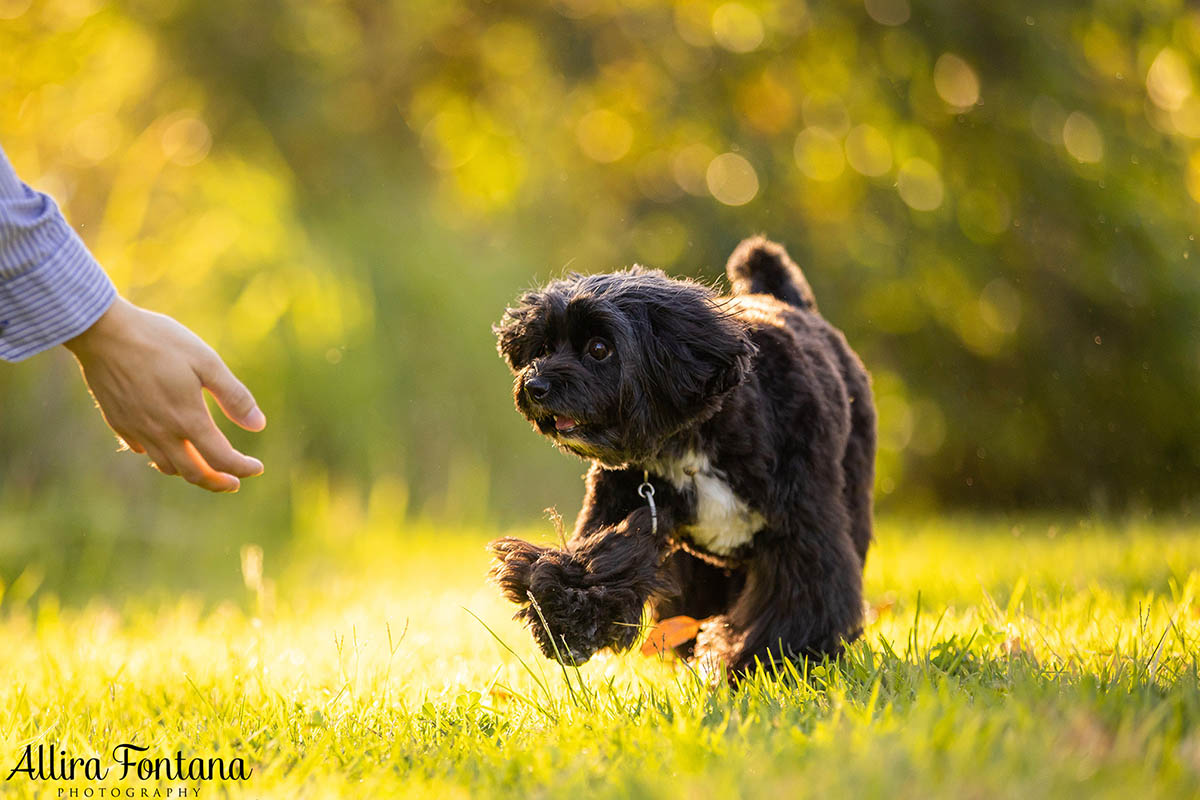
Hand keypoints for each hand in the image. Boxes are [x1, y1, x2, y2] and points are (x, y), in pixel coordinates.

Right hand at [64, 297, 265, 491]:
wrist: (103, 332)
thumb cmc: (160, 341)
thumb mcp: (206, 362)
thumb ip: (234, 396)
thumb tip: (259, 425)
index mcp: (187, 419)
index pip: (221, 459)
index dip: (242, 468)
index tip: (256, 468)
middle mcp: (161, 432)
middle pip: (193, 473)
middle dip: (217, 482)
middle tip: (233, 482)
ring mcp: (136, 430)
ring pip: (166, 466)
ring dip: (190, 471)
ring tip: (204, 466)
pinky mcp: (118, 422)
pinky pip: (142, 451)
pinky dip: (161, 456)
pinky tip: (168, 444)